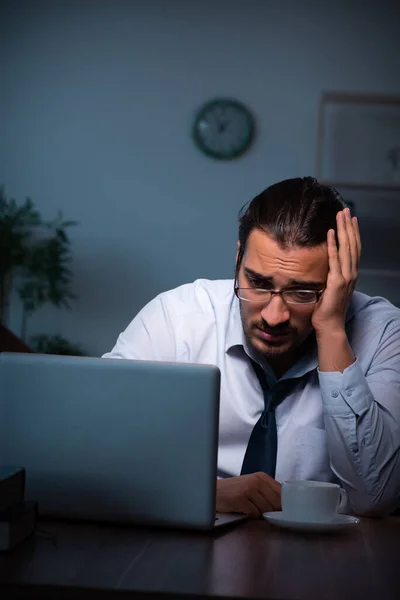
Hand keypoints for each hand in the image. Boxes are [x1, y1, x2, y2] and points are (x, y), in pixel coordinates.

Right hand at [216, 473, 281, 517]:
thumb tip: (284, 507)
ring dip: (260, 515)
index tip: (284, 512)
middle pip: (276, 503)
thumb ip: (267, 493)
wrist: (212, 491)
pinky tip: (243, 511)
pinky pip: (254, 514)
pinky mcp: (240, 498)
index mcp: (261, 477)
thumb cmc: (233, 491)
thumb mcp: (252, 486)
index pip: (282, 492)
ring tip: (251, 510)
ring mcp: (248, 489)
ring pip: (266, 510)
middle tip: (265, 514)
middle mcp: (256, 481)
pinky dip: (250, 516)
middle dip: (272, 512)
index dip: (284, 504)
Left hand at [312, 208, 360, 334]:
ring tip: (340, 216)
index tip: (351, 219)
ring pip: (346, 248)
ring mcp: (346, 278)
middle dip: (349, 226)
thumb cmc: (326, 310)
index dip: (353, 233)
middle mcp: (351, 274)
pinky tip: (331, 233)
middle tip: (345, 210)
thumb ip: (329, 276)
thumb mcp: (329, 289)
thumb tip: (322, 267)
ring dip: (343, 230)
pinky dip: (333, 245)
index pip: (354, 249)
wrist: (329, 326)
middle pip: (352, 245)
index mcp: (350, 274)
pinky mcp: (337, 282)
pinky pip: (335, 260)